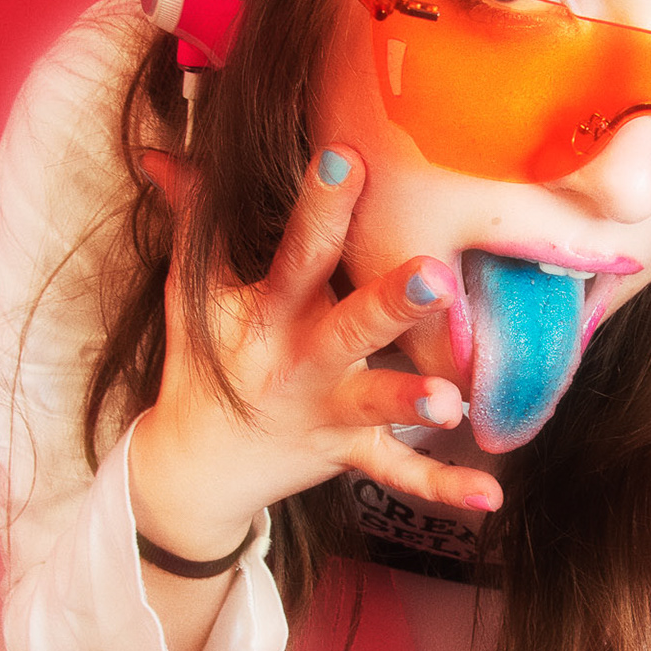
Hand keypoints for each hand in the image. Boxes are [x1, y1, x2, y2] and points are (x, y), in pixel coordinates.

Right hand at [126, 142, 501, 559]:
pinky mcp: (349, 455)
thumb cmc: (206, 362)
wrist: (195, 468)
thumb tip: (158, 153)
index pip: (295, 253)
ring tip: (451, 402)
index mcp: (268, 314)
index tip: (346, 161)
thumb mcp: (193, 293)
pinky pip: (399, 474)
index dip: (319, 209)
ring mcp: (327, 414)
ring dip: (411, 402)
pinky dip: (443, 488)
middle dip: (390, 303)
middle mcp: (300, 362)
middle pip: (349, 326)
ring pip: (375, 403)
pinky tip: (492, 497)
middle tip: (436, 276)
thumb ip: (192, 216)